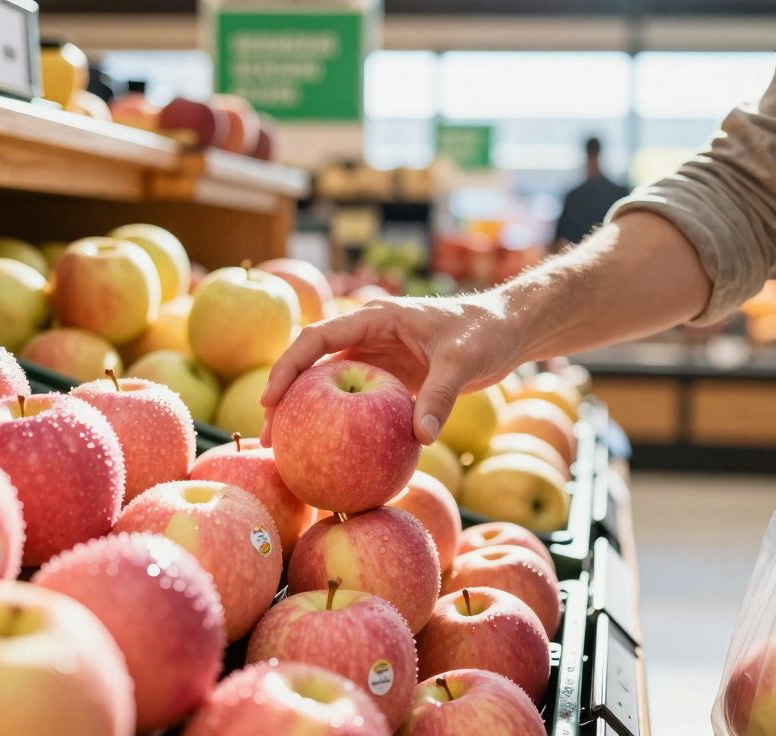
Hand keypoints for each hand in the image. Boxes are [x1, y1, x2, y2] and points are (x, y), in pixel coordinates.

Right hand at [260, 294, 521, 445]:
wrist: (507, 330)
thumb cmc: (485, 333)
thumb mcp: (463, 361)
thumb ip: (440, 396)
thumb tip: (422, 439)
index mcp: (375, 319)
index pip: (318, 338)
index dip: (289, 367)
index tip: (269, 400)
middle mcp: (369, 336)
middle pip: (313, 365)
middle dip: (286, 398)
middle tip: (268, 438)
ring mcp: (377, 358)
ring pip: (329, 386)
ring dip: (307, 414)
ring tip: (288, 452)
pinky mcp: (390, 379)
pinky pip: (356, 402)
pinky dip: (340, 423)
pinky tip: (332, 454)